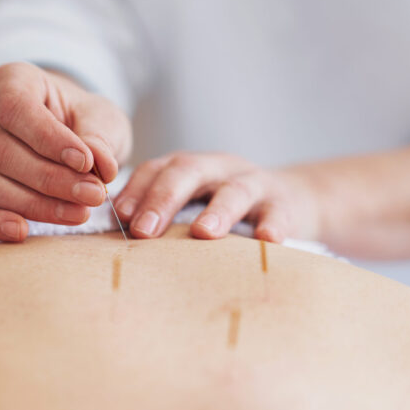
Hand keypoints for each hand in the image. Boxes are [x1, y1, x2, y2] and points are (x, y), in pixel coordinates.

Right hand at [0, 62, 131, 240]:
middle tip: (93, 195)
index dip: (48, 139)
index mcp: (11, 81)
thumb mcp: (102, 118)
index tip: (85, 162)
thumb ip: (100, 138)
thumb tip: (100, 165)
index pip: (16, 108)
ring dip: (33, 204)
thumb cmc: (84, 120)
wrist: (72, 137)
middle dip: (50, 179)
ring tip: (79, 214)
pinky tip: (22, 232)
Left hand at [114, 152, 321, 241]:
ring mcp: (253, 183)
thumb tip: (117, 241)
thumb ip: (162, 216)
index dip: (136, 189)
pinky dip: (273, 225)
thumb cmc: (226, 210)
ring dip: (217, 210)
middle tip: (144, 230)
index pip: (157, 169)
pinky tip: (267, 240)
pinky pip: (279, 212)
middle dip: (163, 199)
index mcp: (191, 168)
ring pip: (234, 189)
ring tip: (202, 232)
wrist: (292, 201)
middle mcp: (219, 168)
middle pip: (188, 172)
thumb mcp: (194, 205)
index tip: (117, 216)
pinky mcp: (285, 203)